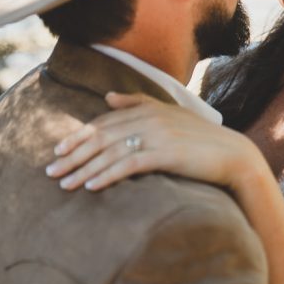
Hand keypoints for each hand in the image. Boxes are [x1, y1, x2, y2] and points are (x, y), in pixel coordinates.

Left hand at [45, 91, 265, 192]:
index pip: (104, 121)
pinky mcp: (167, 154)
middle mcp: (149, 118)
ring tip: (64, 184)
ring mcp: (158, 135)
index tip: (58, 151)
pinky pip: (130, 165)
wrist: (233, 155)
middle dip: (73, 155)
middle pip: (102, 137)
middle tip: (51, 171)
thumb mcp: (169, 115)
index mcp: (148, 109)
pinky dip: (108, 175)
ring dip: (84, 169)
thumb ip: (138, 103)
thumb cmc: (200, 138)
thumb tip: (107, 97)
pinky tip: (92, 187)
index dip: (79, 136)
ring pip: (111, 152)